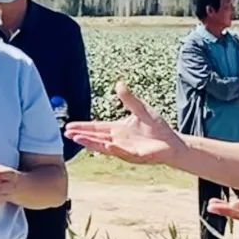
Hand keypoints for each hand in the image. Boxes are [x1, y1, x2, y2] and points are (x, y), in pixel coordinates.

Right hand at [65, 82, 184, 164]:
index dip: (83, 126)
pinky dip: (112, 148)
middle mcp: (118, 140)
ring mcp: (125, 149)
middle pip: (96, 137)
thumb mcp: (141, 108)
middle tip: (66, 134)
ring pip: (104, 146)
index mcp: (117, 129)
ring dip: (91, 142)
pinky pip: (121, 151)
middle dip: (81, 135)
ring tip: (77, 139)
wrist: (172, 142)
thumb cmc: (157, 128)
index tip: (69, 126)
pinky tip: (104, 145)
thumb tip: (118, 83)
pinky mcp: (135, 155)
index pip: (96, 127)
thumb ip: (129, 98)